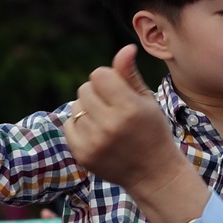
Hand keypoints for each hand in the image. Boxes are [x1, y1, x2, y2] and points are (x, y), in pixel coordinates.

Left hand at [65, 45, 209, 222]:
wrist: (154, 174)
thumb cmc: (153, 132)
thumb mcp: (147, 101)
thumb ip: (130, 75)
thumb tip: (125, 48)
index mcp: (129, 108)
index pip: (99, 74)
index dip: (108, 80)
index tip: (119, 92)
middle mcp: (110, 125)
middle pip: (84, 89)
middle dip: (97, 94)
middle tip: (114, 109)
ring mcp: (94, 142)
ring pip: (76, 107)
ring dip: (88, 110)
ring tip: (107, 124)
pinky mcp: (83, 154)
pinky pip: (69, 125)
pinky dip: (80, 126)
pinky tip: (98, 135)